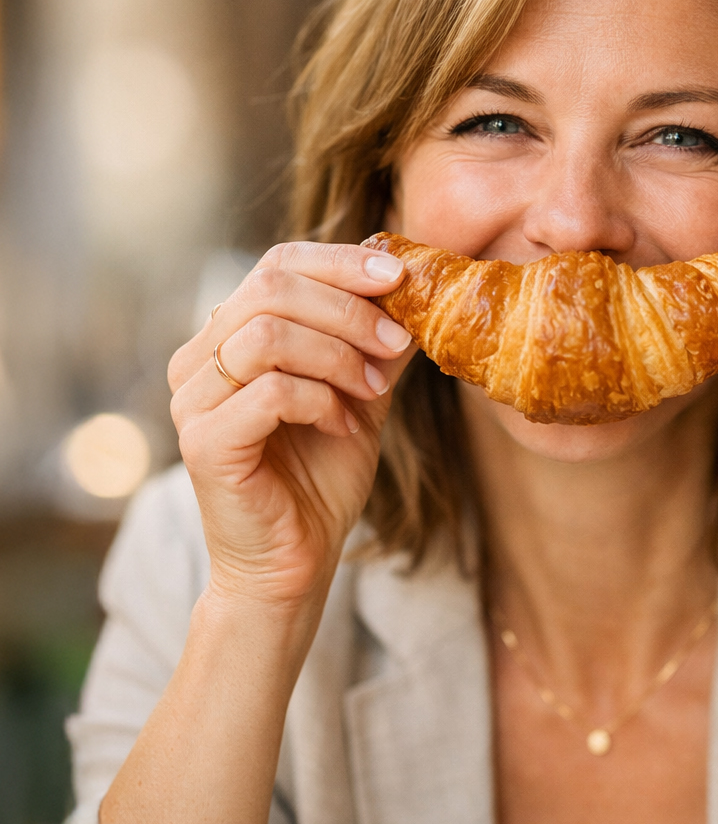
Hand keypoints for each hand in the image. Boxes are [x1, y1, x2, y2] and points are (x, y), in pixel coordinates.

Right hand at [168, 242, 415, 616]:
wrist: (296, 562)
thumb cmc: (321, 478)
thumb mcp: (362, 395)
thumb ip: (377, 343)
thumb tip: (418, 286)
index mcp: (229, 336)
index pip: (276, 265)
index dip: (340, 261)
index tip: (400, 276)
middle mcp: (199, 360)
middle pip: (271, 288)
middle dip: (350, 309)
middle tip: (399, 341)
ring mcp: (193, 400)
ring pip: (268, 334)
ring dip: (338, 356)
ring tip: (373, 392)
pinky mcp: (203, 442)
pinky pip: (270, 392)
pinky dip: (321, 400)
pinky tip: (344, 426)